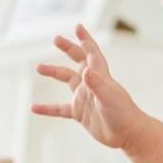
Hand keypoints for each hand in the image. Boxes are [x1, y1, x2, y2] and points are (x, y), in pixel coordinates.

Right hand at [33, 25, 147, 149]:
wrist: (128, 135)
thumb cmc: (123, 115)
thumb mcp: (108, 98)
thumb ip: (96, 84)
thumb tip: (85, 70)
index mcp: (101, 77)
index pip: (92, 54)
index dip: (85, 40)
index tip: (78, 27)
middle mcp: (92, 84)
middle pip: (78, 61)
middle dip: (68, 49)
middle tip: (56, 39)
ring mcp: (86, 98)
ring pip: (67, 81)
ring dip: (53, 73)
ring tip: (38, 68)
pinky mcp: (81, 114)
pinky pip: (60, 109)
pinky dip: (47, 109)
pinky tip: (34, 108)